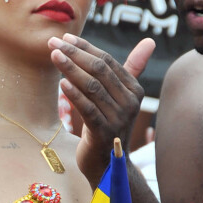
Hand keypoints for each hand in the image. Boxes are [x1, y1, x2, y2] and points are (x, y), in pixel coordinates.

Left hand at [49, 34, 155, 187]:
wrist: (107, 165)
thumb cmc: (109, 125)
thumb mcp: (120, 96)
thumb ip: (132, 68)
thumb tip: (149, 41)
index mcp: (134, 90)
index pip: (108, 61)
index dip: (86, 47)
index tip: (65, 38)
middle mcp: (130, 103)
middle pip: (100, 70)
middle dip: (75, 54)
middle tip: (53, 43)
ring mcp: (118, 119)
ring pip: (92, 87)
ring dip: (71, 69)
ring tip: (53, 56)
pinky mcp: (104, 134)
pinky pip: (88, 109)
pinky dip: (74, 95)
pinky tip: (61, 83)